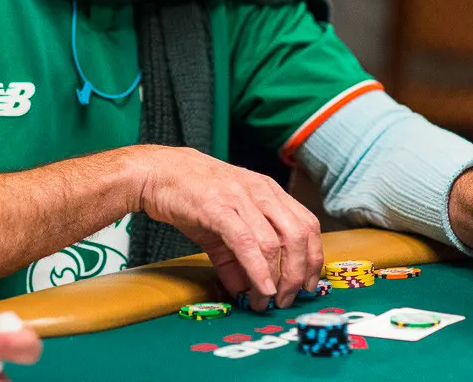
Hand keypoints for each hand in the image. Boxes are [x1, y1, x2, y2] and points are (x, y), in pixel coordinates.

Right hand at [132, 146, 322, 310]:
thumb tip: (249, 293)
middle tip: (289, 298)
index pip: (307, 224)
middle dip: (299, 274)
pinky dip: (258, 270)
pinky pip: (246, 243)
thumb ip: (239, 259)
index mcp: (268, 191)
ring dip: (277, 278)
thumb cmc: (192, 195)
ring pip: (275, 242)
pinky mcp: (217, 208)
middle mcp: (260, 192)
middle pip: (299, 235)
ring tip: (268, 300)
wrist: (158, 173)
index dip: (314, 258)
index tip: (309, 284)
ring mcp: (240, 198)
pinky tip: (259, 288)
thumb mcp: (224, 225)